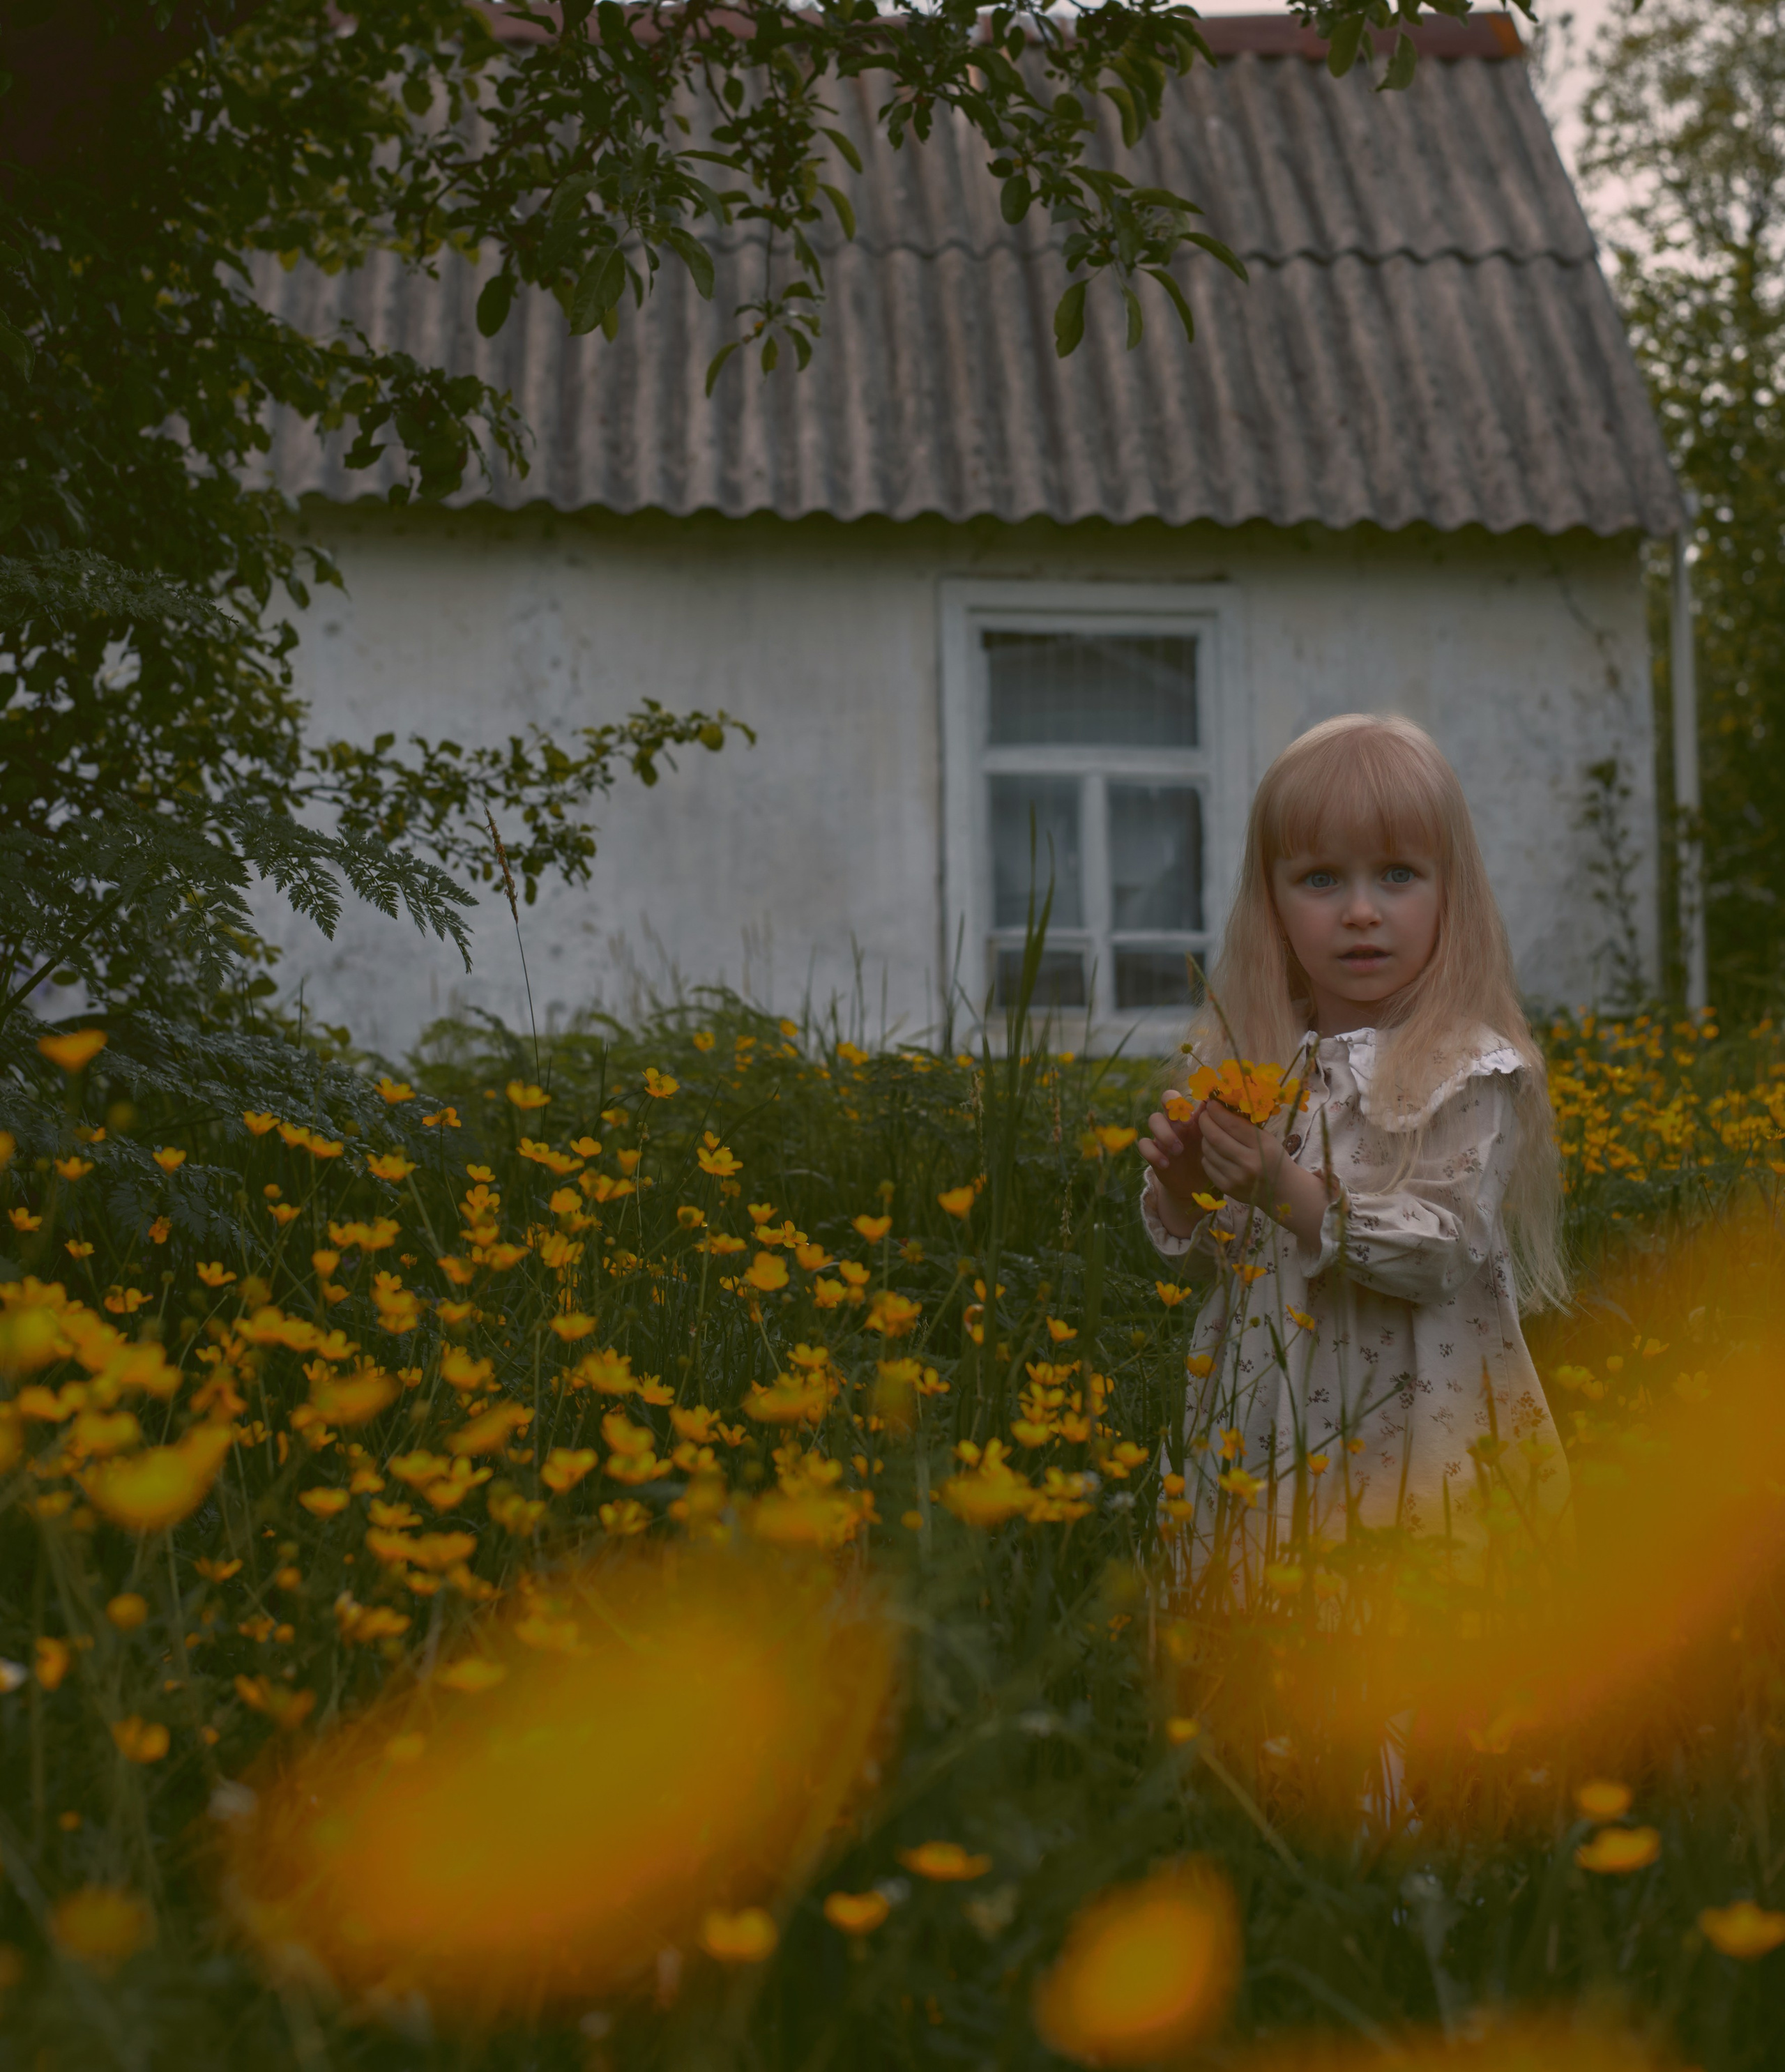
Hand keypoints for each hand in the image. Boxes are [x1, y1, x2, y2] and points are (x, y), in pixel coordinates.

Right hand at [1138, 1103, 1214, 1237]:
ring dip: (1165, 1133)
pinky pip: (1144, 1144)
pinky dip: (1153, 1153)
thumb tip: (1224, 1104)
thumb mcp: (1216, 1140)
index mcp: (1191, 1114)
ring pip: (1153, 1119)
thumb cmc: (1209, 1155)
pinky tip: (1166, 1164)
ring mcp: (1161, 1134)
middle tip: (1186, 1124)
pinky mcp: (1153, 1151)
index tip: (1198, 1112)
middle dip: (1173, 1107)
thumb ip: (1217, 1123)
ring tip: (1179, 1150)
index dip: (1189, 1096)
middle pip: (1165, 1098)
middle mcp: (1175, 1119)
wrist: (1195, 1181)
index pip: (1187, 1092)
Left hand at [1197, 1101, 1330, 1249]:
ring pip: (1208, 1151)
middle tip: (1204, 1115)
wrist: (1283, 1191)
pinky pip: (1207, 1165)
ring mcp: (1236, 1177)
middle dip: (1205, 1122)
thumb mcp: (1267, 1139)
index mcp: (1262, 1146)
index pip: (1232, 1124)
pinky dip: (1207, 1155)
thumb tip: (1219, 1108)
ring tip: (1210, 1133)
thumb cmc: (1274, 1159)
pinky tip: (1215, 1152)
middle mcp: (1248, 1162)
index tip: (1211, 1103)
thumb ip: (1245, 1126)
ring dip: (1205, 1138)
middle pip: (1215, 1137)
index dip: (1217, 1111)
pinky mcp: (1227, 1188)